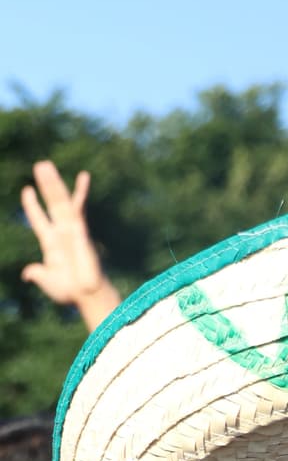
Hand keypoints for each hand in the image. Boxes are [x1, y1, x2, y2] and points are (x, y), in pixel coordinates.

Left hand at [20, 161, 119, 329]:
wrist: (87, 295)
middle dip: (46, 185)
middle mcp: (61, 231)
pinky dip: (80, 191)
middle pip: (51, 203)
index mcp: (51, 243)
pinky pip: (78, 207)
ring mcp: (71, 228)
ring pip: (60, 200)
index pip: (39, 219)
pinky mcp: (80, 229)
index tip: (27, 191)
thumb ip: (38, 274)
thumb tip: (27, 274)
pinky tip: (83, 176)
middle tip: (40, 165)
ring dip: (53, 183)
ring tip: (44, 165)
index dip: (32, 206)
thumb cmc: (70, 292)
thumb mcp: (49, 282)